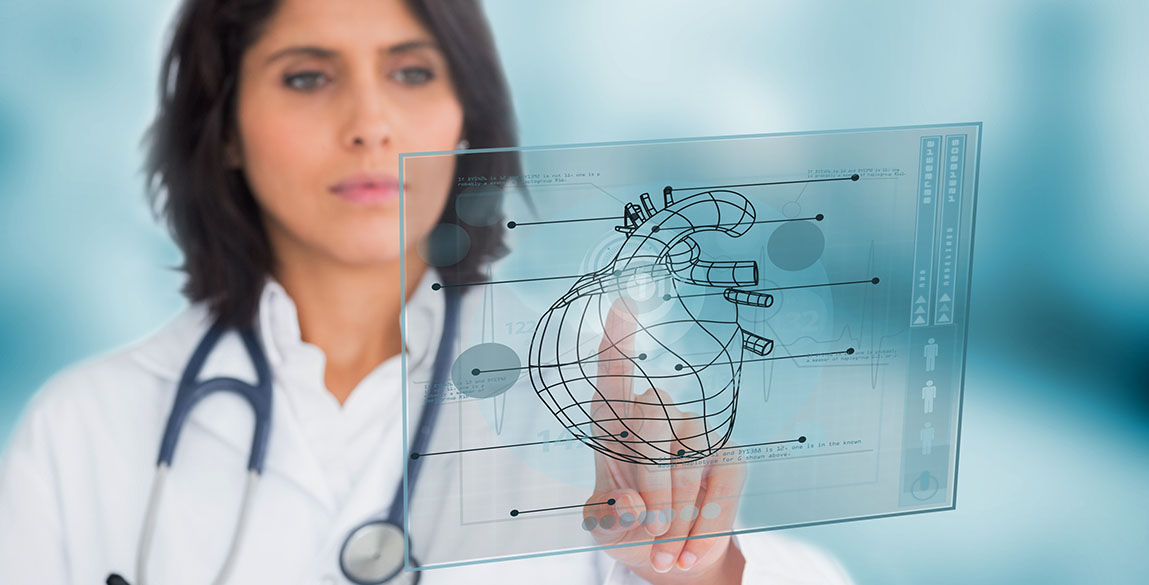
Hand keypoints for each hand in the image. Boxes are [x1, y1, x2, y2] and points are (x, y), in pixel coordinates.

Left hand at [582, 298, 747, 582]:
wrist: (667, 558)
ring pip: (687, 456)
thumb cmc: (626, 525)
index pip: (613, 371)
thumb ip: (609, 517)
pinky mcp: (728, 455)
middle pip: (650, 418)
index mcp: (611, 420)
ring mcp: (694, 430)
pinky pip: (722, 484)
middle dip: (650, 479)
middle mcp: (654, 413)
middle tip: (650, 528)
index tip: (622, 302)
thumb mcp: (603, 527)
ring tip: (663, 553)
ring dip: (677, 512)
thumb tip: (631, 506)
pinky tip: (688, 554)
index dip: (617, 338)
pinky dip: (704, 525)